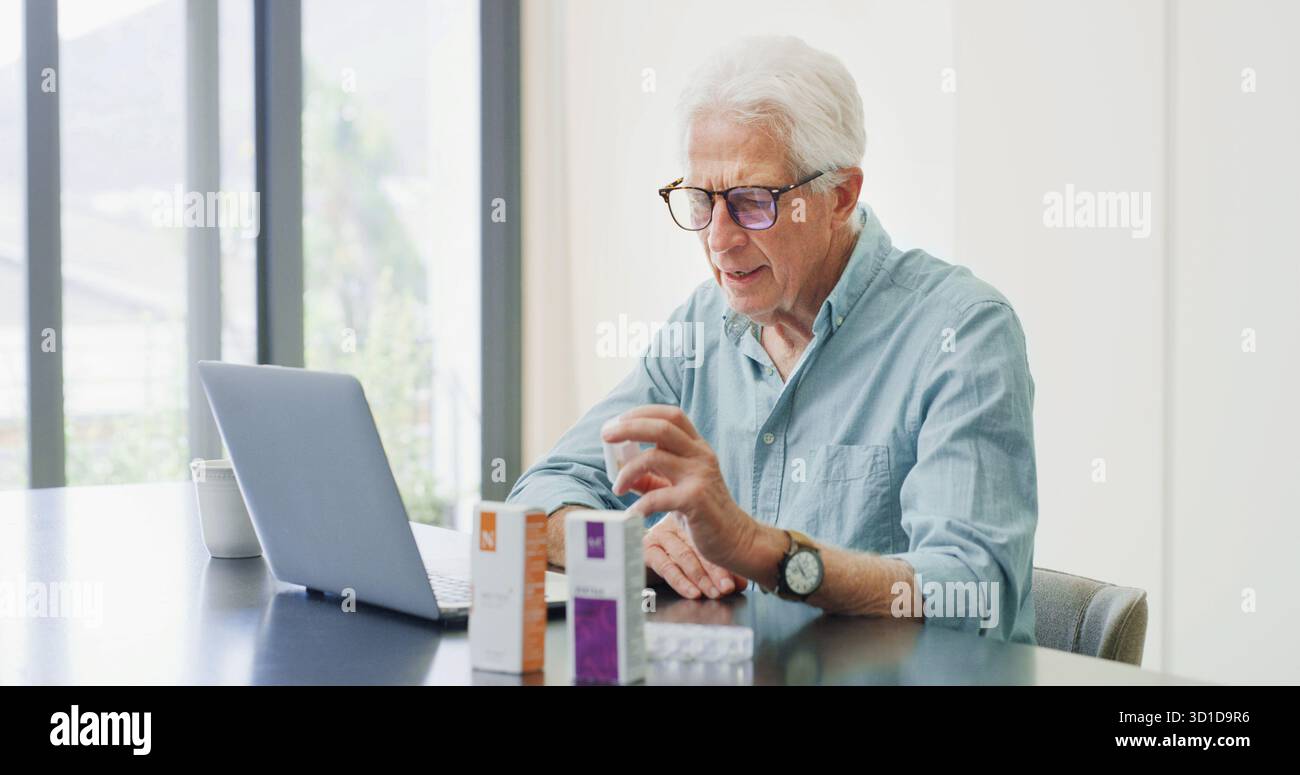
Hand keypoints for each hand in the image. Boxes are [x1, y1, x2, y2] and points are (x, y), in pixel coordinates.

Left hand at [602, 405, 758, 574]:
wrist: (735, 538)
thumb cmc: (704, 511)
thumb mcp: (678, 486)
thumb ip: (652, 477)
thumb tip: (621, 471)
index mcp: (697, 448)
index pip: (671, 416)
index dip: (642, 413)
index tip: (617, 421)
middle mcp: (700, 456)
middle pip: (662, 427)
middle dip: (629, 427)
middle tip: (606, 435)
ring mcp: (700, 476)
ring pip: (655, 457)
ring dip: (628, 470)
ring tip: (617, 487)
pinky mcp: (696, 500)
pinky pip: (659, 497)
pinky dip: (640, 505)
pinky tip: (632, 514)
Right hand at [643, 512, 748, 599]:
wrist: (642, 570)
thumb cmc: (674, 565)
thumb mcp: (703, 566)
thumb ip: (722, 570)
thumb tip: (741, 583)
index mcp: (693, 521)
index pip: (712, 541)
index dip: (726, 564)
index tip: (737, 583)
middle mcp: (676, 525)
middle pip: (701, 547)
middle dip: (716, 572)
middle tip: (726, 589)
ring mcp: (660, 535)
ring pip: (684, 556)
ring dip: (701, 578)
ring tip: (713, 593)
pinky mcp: (646, 549)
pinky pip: (665, 565)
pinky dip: (680, 581)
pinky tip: (692, 592)